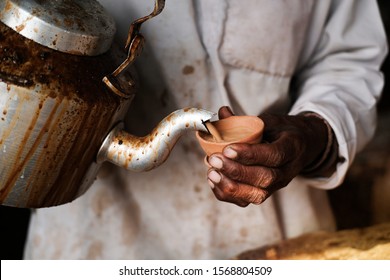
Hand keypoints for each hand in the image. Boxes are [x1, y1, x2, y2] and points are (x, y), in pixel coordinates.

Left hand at [206, 107, 328, 206]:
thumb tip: (222, 112)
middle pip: (265, 178)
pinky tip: (213, 180)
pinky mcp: (265, 193)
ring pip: (256, 195)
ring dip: (230, 186)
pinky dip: (227, 194)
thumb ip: (246, 120)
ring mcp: (277, 185)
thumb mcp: (270, 121)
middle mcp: (287, 171)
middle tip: (214, 159)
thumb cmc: (283, 131)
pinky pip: (246, 201)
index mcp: (292, 147)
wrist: (302, 146)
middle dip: (236, 171)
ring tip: (211, 172)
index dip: (250, 154)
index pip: (274, 155)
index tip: (227, 148)